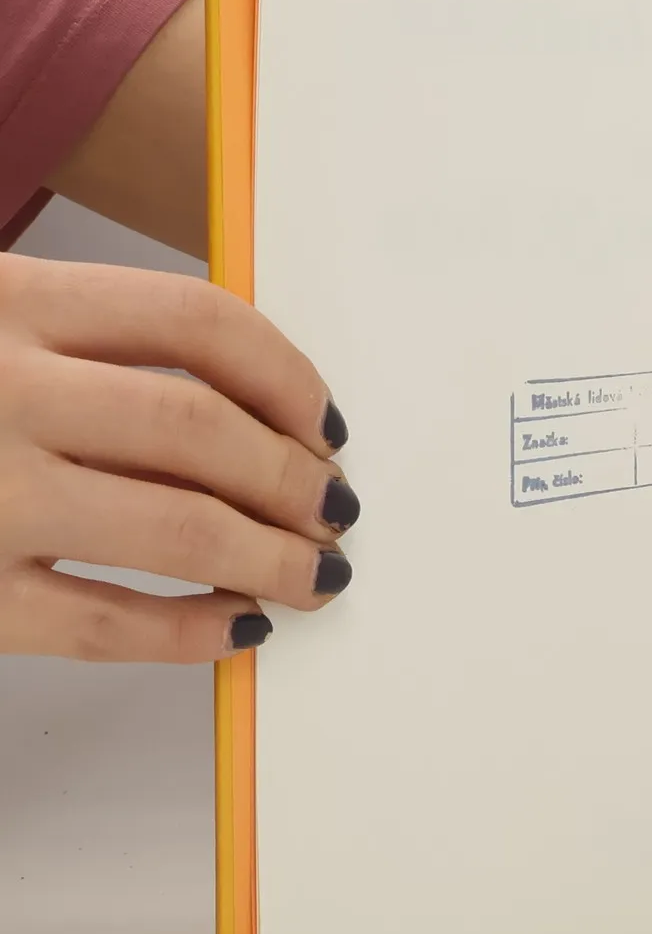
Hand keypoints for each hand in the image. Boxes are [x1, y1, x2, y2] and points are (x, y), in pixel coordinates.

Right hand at [0, 255, 356, 661]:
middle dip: (294, 479)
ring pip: (175, 528)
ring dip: (271, 555)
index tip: (328, 423)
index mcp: (9, 302)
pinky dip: (192, 631)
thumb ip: (85, 336)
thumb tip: (254, 403)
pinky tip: (240, 629)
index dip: (289, 377)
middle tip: (338, 510)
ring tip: (318, 573)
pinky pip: (101, 622)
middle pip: (202, 431)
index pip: (199, 324)